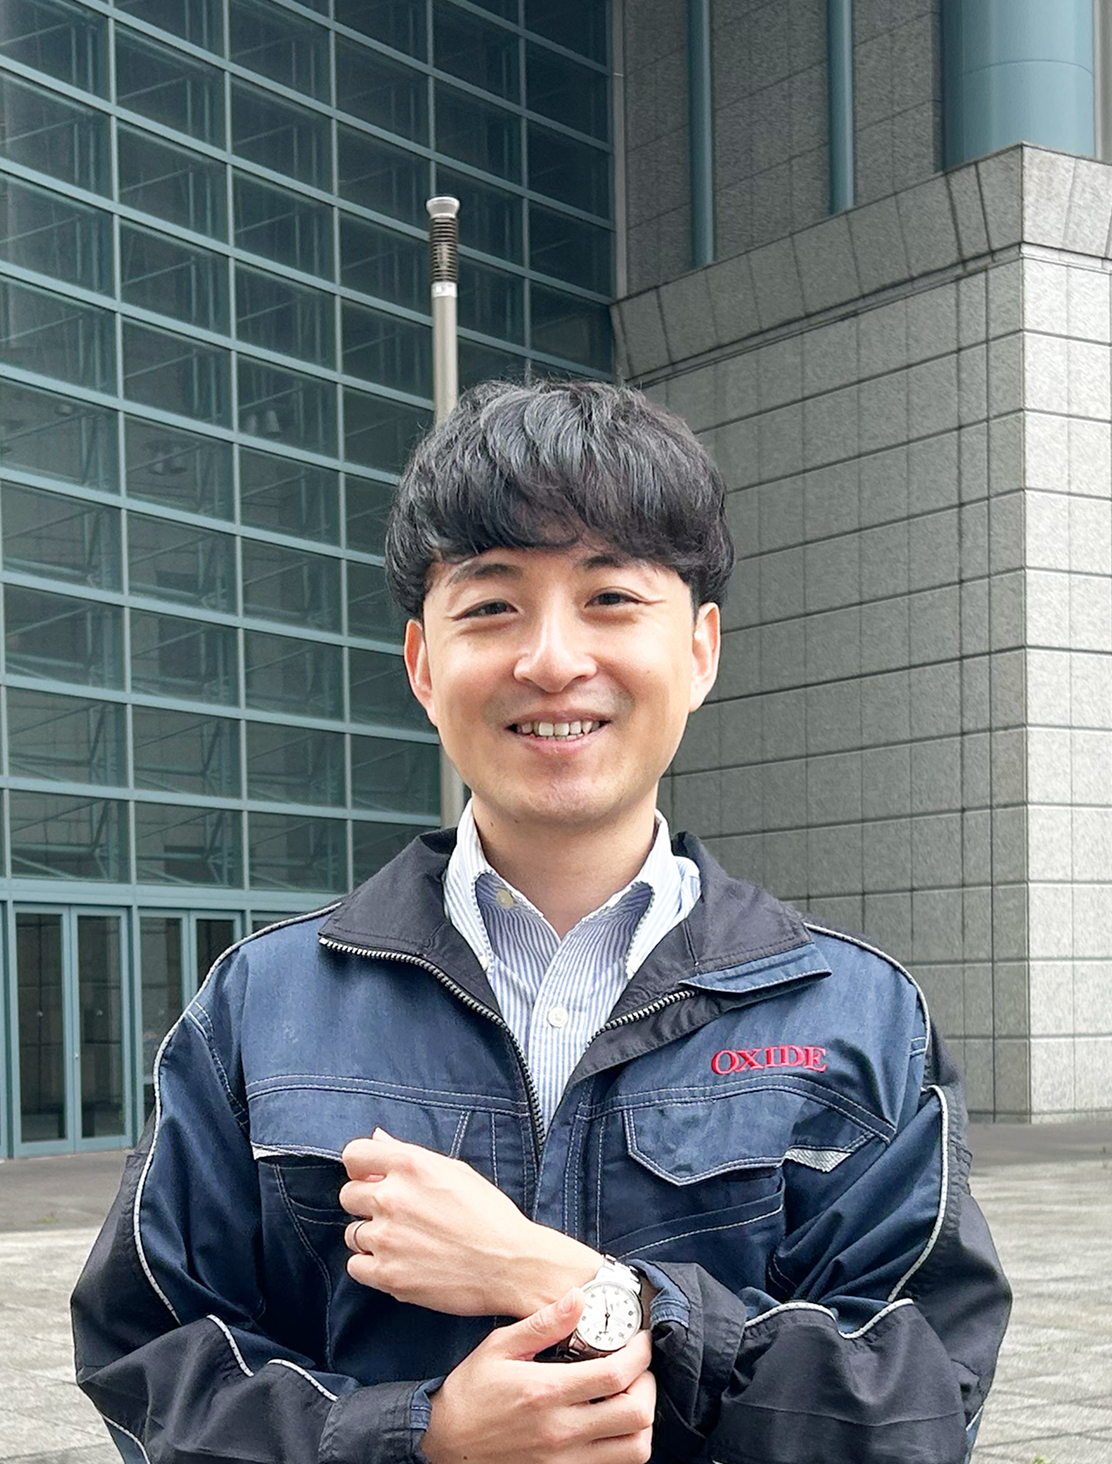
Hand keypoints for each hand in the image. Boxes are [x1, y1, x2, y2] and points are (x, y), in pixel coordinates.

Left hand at [341, 1131, 600, 1316]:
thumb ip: (409, 1154)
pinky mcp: (387, 1275)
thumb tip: (378, 1137)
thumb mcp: (455, 1171)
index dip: (361, 1167)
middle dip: (367, 1203)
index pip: (353, 1155)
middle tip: (397, 1216)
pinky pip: (356, 1266)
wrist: (511, 1266)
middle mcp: (392, 1198)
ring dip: (372, 1237)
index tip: (372, 1179)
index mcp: (410, 1165)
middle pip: (348, 1195)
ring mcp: (387, 1238)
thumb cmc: (489, 1215)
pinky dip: (372, 1266)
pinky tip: (399, 1263)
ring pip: (352, 1233)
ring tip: (405, 1242)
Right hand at [422, 1289, 655, 1463]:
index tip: (640, 1340)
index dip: (641, 1354)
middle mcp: (561, 1431)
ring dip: (642, 1421)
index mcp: (546, 1392)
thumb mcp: (499, 1347)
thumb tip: (578, 1297)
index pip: (617, 1374)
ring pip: (634, 1449)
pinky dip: (624, 1444)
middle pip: (637, 1416)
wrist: (444, 1443)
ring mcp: (564, 1462)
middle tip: (638, 1369)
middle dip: (648, 1385)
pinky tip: (610, 1422)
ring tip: (628, 1397)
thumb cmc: (471, 1391)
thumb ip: (543, 1324)